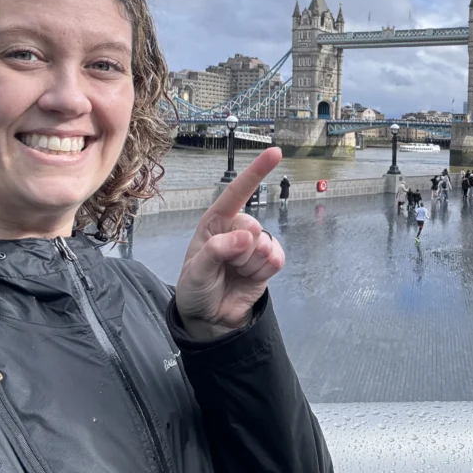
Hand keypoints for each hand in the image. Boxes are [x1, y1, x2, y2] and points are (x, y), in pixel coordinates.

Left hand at [174, 146, 285, 341]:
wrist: (209, 319)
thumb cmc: (195, 288)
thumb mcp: (197, 270)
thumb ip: (218, 250)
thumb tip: (248, 236)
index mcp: (216, 222)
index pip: (237, 193)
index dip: (256, 172)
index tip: (276, 153)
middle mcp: (237, 229)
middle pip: (253, 226)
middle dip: (240, 251)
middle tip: (226, 267)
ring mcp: (254, 246)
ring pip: (266, 245)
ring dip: (250, 264)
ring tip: (235, 274)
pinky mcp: (268, 263)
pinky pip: (277, 259)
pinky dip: (263, 271)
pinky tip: (250, 277)